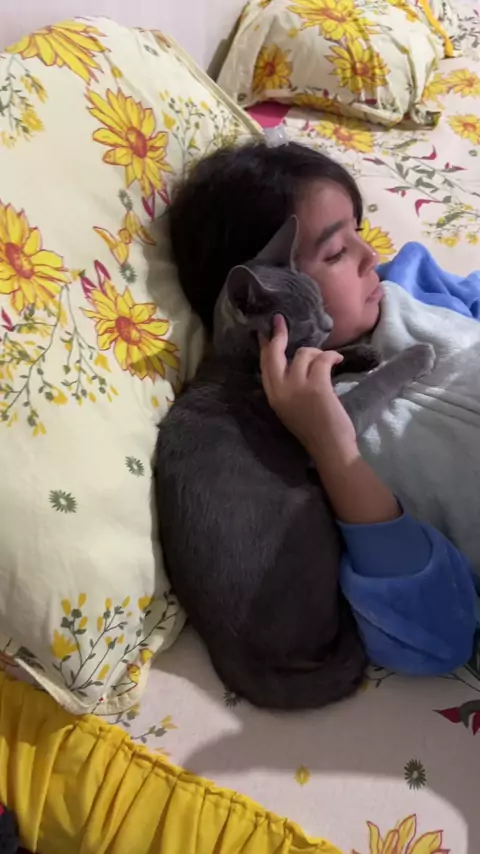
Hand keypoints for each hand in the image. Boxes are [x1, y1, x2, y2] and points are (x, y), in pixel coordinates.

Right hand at [259, 315, 356, 457]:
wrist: (329, 448)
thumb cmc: (314, 430)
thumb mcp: (290, 408)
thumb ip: (287, 388)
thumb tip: (295, 362)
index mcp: (273, 397)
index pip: (264, 365)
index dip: (265, 346)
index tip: (265, 332)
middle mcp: (280, 390)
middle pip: (274, 353)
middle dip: (278, 334)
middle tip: (281, 320)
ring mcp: (297, 387)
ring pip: (302, 354)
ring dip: (316, 353)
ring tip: (327, 361)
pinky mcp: (316, 386)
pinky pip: (322, 359)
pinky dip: (332, 356)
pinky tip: (338, 359)